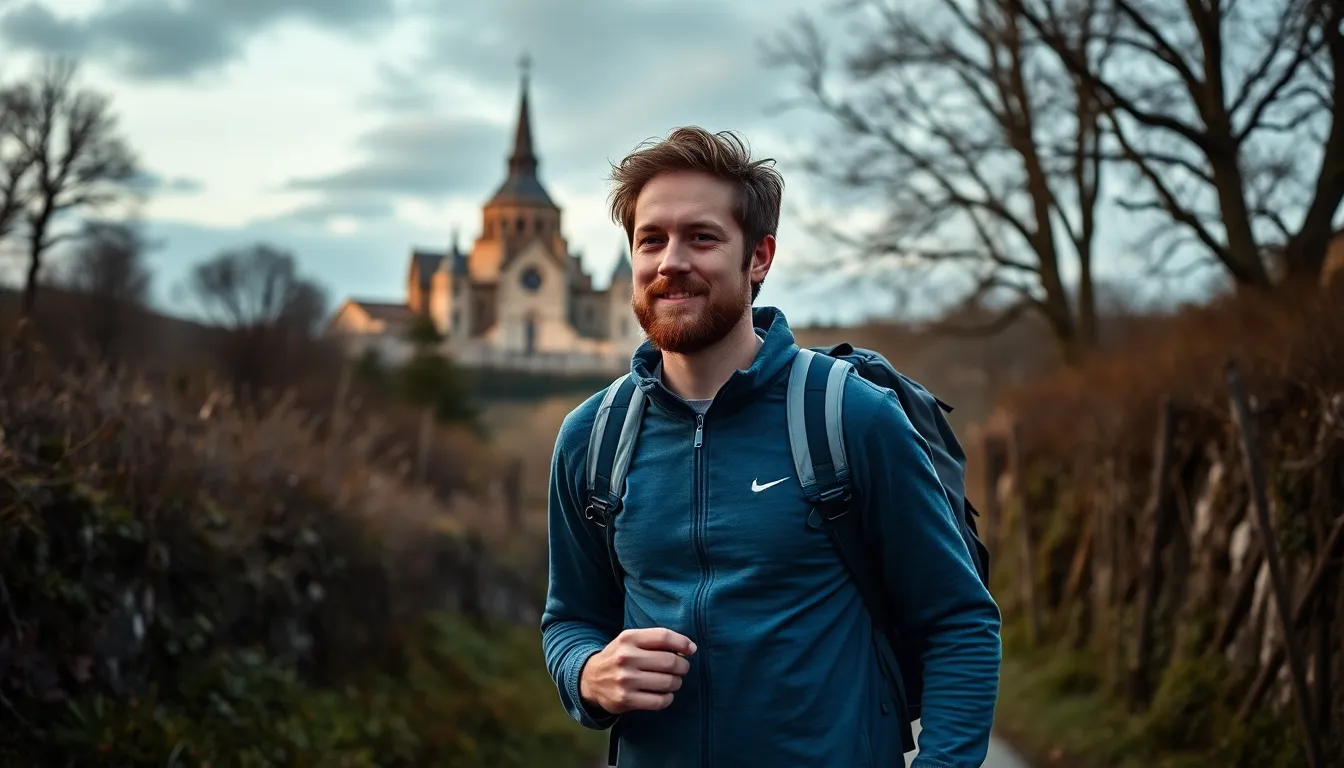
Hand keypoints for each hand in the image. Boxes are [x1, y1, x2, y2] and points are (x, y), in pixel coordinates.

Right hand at [580, 628, 695, 713]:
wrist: (590, 679)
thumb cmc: (619, 657)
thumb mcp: (630, 641)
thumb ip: (655, 640)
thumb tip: (690, 648)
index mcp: (628, 638)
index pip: (663, 636)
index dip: (682, 643)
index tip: (691, 649)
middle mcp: (626, 658)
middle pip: (670, 661)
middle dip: (682, 666)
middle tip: (682, 669)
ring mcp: (625, 680)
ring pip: (667, 682)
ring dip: (676, 683)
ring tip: (673, 682)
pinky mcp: (625, 700)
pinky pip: (659, 701)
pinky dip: (668, 698)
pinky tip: (664, 694)